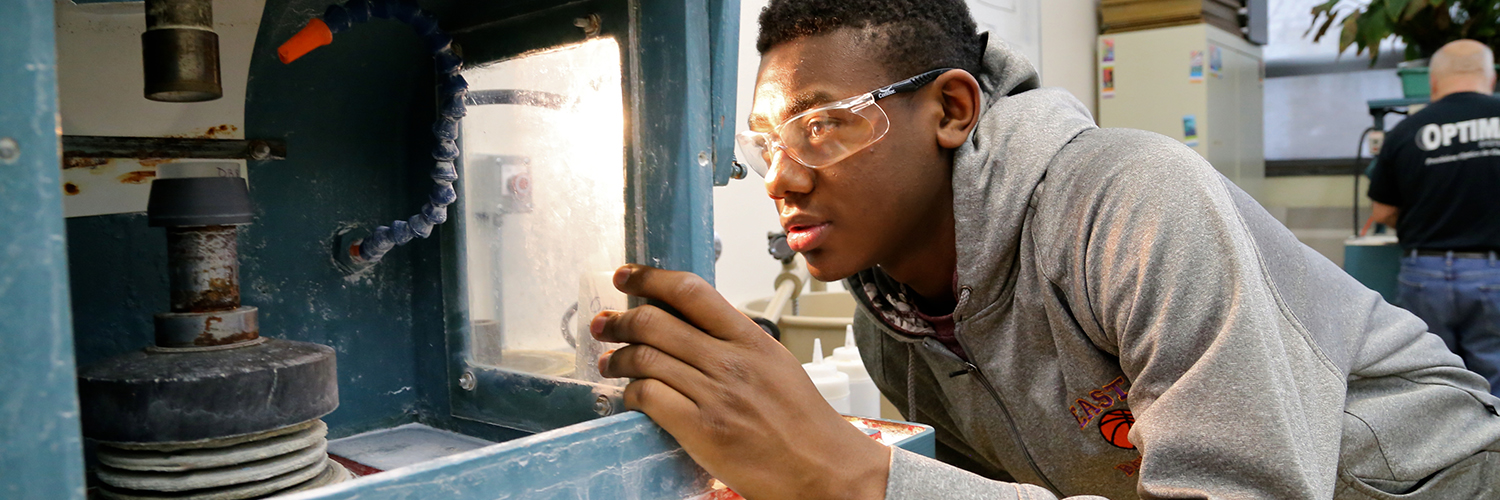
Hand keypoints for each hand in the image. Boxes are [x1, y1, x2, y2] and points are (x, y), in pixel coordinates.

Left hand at [592, 264, 890, 499]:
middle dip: (620, 320)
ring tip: (610, 361)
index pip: (691, 290)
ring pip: (645, 358)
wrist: (823, 469)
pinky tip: (631, 396)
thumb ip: (737, 342)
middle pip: (656, 322)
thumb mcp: (777, 364)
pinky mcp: (702, 429)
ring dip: (617, 358)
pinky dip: (631, 393)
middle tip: (605, 324)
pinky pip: (649, 397)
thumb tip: (694, 325)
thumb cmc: (803, 422)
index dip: (650, 278)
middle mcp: (731, 360)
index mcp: (751, 338)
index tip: (627, 276)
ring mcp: (715, 394)